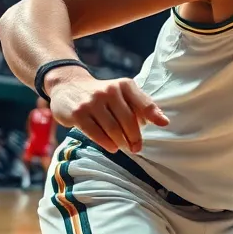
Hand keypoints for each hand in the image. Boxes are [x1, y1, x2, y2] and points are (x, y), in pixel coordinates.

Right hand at [49, 76, 167, 153]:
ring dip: (122, 142)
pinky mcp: (78, 114)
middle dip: (135, 137)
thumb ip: (140, 104)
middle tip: (137, 147)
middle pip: (128, 120)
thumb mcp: (121, 92)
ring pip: (113, 128)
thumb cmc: (102, 94)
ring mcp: (92, 102)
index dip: (154, 114)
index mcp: (124, 85)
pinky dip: (107, 143)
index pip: (143, 102)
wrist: (68, 86)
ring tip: (126, 148)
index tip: (164, 124)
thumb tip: (163, 120)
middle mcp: (109, 91)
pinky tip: (113, 147)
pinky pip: (96, 133)